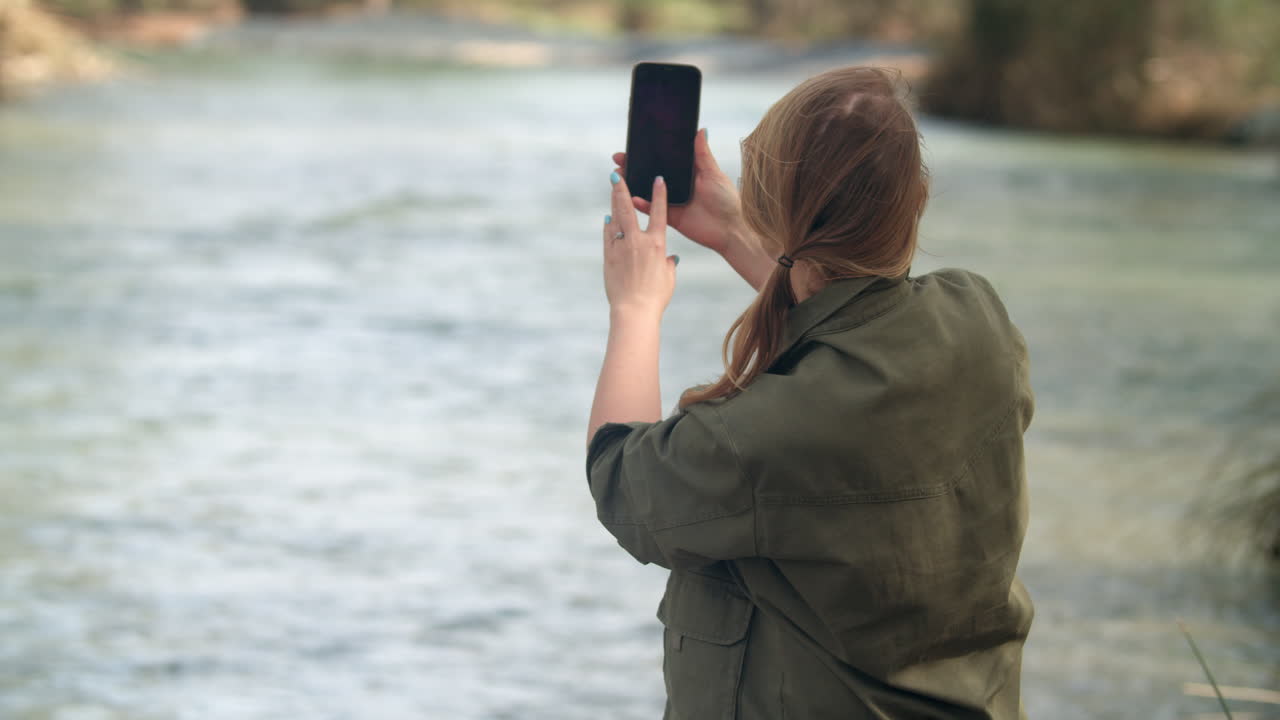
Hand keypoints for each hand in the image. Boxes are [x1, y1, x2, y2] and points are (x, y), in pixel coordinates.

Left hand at [603, 171, 677, 316]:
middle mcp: (638, 241)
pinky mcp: (609, 257)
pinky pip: (608, 236)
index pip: (660, 213)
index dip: (659, 194)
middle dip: (622, 188)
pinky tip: (608, 219)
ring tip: (612, 188)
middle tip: (616, 173)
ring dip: (614, 202)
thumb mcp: (668, 279)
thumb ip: (669, 265)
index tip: (657, 179)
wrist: (634, 310)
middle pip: (628, 208)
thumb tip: (671, 258)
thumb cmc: (655, 297)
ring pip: (616, 219)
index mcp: (657, 244)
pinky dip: (608, 227)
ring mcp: (621, 247)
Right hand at [612, 128, 744, 256]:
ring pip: (649, 190)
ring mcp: (673, 201)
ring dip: (633, 184)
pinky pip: (652, 209)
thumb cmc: (728, 200)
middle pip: (653, 173)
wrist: (731, 229)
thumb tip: (701, 130)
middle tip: (620, 159)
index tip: (634, 145)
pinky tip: (632, 197)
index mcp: (689, 172)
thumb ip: (703, 154)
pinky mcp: (671, 217)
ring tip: (619, 176)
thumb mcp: (713, 173)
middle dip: (635, 166)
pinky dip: (642, 203)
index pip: (665, 159)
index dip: (650, 152)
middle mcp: (679, 185)